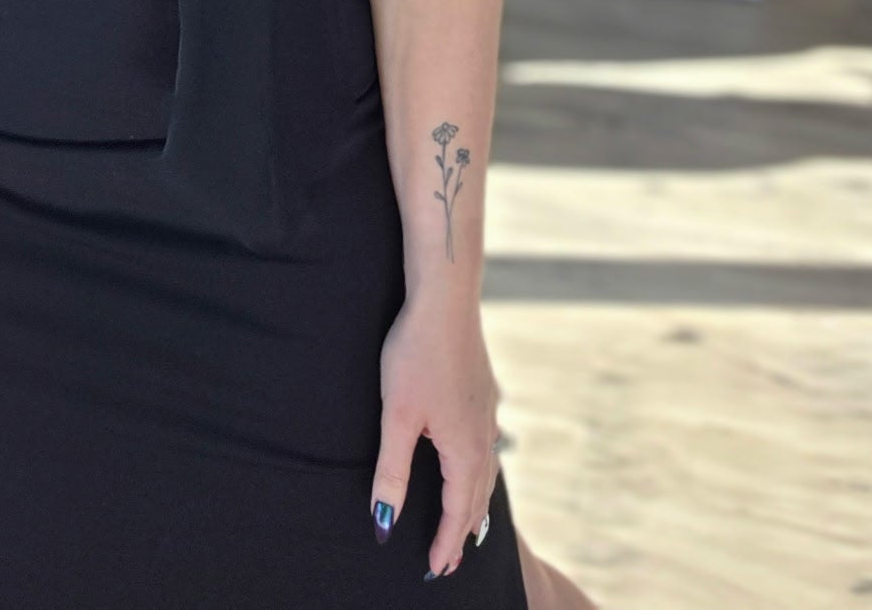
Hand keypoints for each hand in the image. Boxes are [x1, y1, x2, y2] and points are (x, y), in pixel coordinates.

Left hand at [369, 287, 502, 581]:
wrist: (446, 298)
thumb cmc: (416, 354)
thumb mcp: (397, 416)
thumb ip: (391, 472)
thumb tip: (385, 523)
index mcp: (464, 449)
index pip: (455, 512)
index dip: (445, 545)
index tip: (435, 572)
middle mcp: (483, 435)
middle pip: (476, 498)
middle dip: (462, 533)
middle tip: (450, 562)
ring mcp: (487, 412)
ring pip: (485, 471)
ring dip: (474, 504)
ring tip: (466, 525)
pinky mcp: (483, 391)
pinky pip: (486, 446)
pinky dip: (479, 471)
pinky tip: (472, 460)